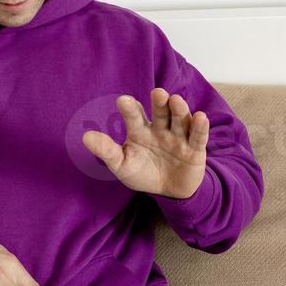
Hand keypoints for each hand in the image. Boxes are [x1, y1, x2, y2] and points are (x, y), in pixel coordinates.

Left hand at [81, 88, 209, 198]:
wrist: (168, 193)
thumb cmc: (143, 173)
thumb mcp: (122, 165)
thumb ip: (106, 151)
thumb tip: (85, 136)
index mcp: (140, 131)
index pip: (135, 116)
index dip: (130, 109)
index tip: (123, 100)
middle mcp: (161, 129)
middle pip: (161, 112)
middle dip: (160, 102)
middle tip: (157, 93)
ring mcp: (179, 137)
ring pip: (180, 120)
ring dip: (179, 110)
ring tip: (175, 101)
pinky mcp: (195, 149)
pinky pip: (198, 136)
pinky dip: (200, 127)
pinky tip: (200, 117)